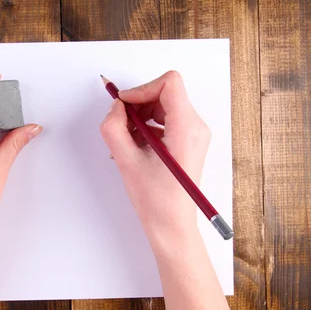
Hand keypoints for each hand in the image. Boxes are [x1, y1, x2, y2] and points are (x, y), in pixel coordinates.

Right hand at [100, 71, 209, 249]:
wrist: (172, 226)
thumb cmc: (156, 200)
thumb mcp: (126, 161)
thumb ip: (114, 128)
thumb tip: (115, 108)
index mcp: (186, 128)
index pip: (169, 83)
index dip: (142, 89)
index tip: (123, 104)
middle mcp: (195, 127)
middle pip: (165, 94)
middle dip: (138, 104)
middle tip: (120, 124)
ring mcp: (194, 135)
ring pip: (164, 107)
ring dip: (140, 118)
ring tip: (126, 141)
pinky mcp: (188, 142)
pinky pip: (165, 122)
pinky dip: (146, 128)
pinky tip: (134, 148)